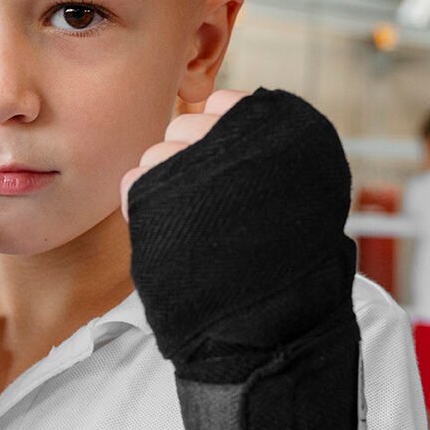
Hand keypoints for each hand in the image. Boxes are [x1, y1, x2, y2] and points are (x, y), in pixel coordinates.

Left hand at [125, 88, 368, 429]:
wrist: (270, 324)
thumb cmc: (284, 264)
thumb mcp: (295, 188)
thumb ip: (259, 144)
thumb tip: (214, 108)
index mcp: (283, 128)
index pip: (224, 104)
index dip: (218, 137)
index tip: (227, 172)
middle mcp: (239, 134)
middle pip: (186, 125)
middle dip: (188, 158)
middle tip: (211, 209)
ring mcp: (195, 160)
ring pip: (157, 153)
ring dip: (165, 184)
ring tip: (195, 229)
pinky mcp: (158, 191)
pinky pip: (134, 182)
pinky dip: (143, 208)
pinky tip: (171, 237)